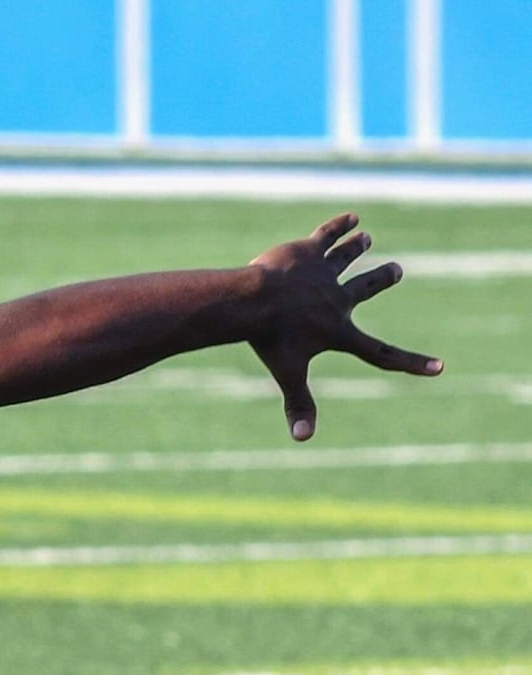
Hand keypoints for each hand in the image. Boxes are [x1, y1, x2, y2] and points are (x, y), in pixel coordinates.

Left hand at [248, 213, 441, 441]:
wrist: (254, 301)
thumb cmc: (270, 340)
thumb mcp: (288, 374)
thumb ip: (298, 404)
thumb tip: (303, 438)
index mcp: (338, 331)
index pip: (380, 354)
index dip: (410, 363)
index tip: (438, 368)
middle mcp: (337, 300)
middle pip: (365, 288)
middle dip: (381, 279)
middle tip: (396, 271)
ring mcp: (323, 273)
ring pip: (346, 258)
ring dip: (357, 247)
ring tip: (364, 237)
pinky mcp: (306, 252)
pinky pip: (327, 235)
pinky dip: (340, 225)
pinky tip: (350, 217)